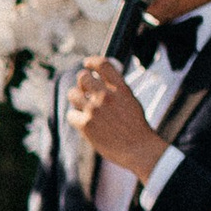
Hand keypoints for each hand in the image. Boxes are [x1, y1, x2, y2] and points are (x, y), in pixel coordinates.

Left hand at [67, 56, 170, 179]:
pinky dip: (75, 117)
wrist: (138, 149)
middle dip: (82, 82)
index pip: (102, 64)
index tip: (87, 63)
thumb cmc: (136, 127)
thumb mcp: (131, 101)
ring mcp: (94, 109)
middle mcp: (106, 96)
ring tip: (82, 106)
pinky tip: (83, 122)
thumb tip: (99, 80)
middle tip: (84, 90)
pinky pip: (71, 114)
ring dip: (76, 98)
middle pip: (83, 77)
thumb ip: (116, 90)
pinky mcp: (86, 124)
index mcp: (120, 88)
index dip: (92, 62)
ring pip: (72, 93)